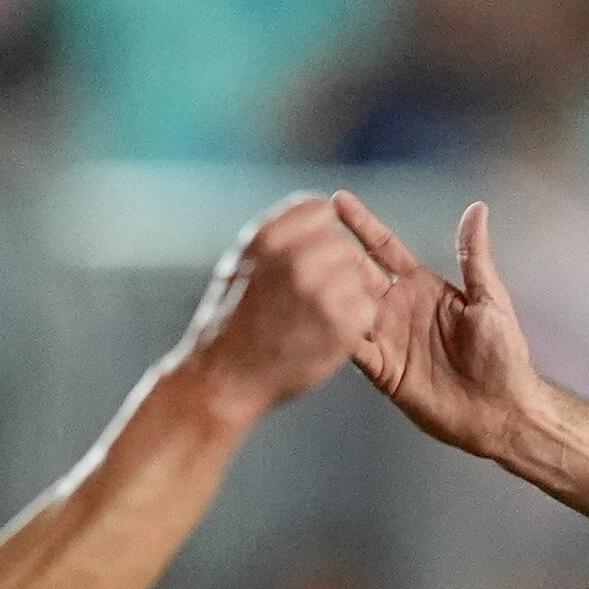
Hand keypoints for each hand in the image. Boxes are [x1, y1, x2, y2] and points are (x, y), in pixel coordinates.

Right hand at [173, 194, 400, 421]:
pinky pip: (366, 309)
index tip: (312, 253)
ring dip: (348, 292)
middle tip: (321, 291)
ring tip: (323, 313)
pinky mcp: (339, 328)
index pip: (319, 209)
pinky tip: (331, 331)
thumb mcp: (239, 263)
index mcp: (268, 238)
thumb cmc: (227, 321)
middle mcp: (296, 261)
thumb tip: (319, 211)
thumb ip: (276, 233)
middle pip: (343, 244)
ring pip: (359, 275)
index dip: (320, 231)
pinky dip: (355, 320)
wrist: (223, 379)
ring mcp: (320, 294)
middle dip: (337, 264)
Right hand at [329, 192, 546, 462]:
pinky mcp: (383, 370)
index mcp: (421, 286)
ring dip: (324, 290)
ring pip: (345, 308)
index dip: (361, 224)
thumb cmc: (503, 354)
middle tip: (304, 233)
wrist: (500, 409)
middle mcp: (398, 308)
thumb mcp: (489, 298)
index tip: (336, 200)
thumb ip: (474, 255)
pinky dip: (332, 334)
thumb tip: (477, 209)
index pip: (383, 247)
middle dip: (331, 253)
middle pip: (355, 273)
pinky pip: (352, 349)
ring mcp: (387, 339)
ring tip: (296, 269)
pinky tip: (310, 319)